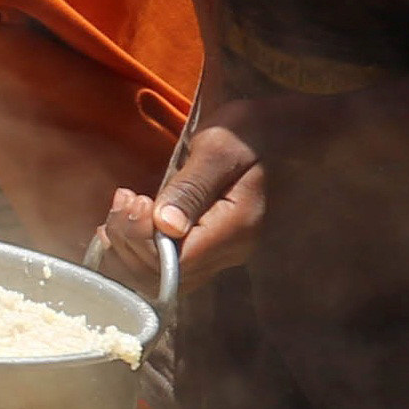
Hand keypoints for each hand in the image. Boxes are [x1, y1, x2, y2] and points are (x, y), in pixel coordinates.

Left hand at [104, 98, 300, 292]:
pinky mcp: (213, 246)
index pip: (176, 262)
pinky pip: (171, 265)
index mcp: (236, 228)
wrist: (285, 131)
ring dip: (130, 247)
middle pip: (166, 276)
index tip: (132, 199)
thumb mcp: (219, 146)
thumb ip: (192, 187)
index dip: (142, 240)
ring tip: (123, 206)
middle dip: (130, 242)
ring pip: (164, 277)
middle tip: (124, 198)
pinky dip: (140, 250)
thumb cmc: (253, 131)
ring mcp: (223, 253)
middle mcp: (231, 251)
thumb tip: (165, 226)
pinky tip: (127, 224)